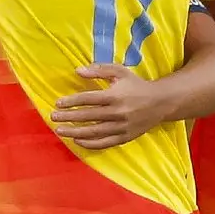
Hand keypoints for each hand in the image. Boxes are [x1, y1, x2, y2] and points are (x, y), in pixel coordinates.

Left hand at [50, 63, 171, 149]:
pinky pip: (105, 143)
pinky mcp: (125, 137)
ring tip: (60, 131)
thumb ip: (99, 69)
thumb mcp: (119, 72)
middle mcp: (118, 113)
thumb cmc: (136, 85)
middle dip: (69, 117)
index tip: (58, 103)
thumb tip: (78, 71)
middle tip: (53, 118)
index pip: (88, 99)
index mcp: (115, 95)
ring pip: (95, 132)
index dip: (72, 101)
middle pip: (89, 116)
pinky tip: (77, 141)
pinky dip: (90, 144)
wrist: (161, 102)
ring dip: (75, 132)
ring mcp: (122, 127)